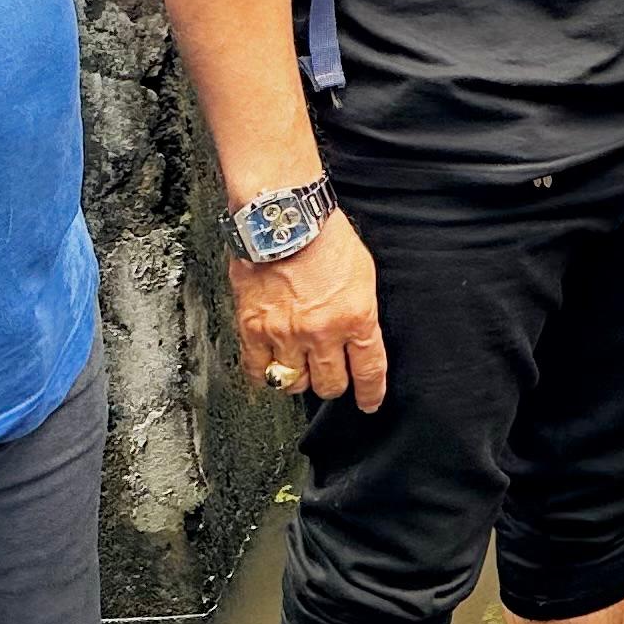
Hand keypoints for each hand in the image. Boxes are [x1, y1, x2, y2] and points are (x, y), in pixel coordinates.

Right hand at [230, 205, 387, 410]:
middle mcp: (321, 332)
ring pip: (293, 383)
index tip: (369, 403)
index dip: (370, 393)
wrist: (284, 220)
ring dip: (299, 379)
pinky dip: (266, 375)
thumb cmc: (325, 239)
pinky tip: (271, 369)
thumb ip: (359, 313)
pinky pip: (258, 371)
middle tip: (331, 376)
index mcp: (356, 318)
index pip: (368, 370)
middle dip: (333, 383)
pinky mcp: (253, 330)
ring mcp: (285, 334)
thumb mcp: (362, 276)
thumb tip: (357, 338)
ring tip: (300, 366)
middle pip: (329, 384)